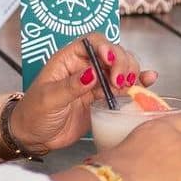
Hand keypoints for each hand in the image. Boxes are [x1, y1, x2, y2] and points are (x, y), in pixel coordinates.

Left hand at [13, 35, 157, 155]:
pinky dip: (137, 83)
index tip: (110, 61)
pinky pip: (124, 86)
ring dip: (131, 73)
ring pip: (122, 67)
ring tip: (128, 86)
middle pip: (113, 53)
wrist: (33, 138)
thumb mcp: (48, 99)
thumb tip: (93, 73)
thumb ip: (70, 86)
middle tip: (120, 82)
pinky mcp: (103, 97)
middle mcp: (86, 65)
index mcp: (69, 59)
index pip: (93, 42)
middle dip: (121, 63)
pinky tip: (148, 81)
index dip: (105, 47)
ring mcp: (96, 81)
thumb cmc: (33, 114)